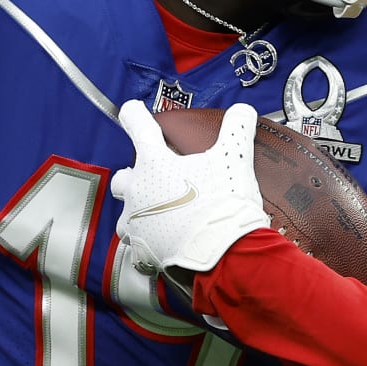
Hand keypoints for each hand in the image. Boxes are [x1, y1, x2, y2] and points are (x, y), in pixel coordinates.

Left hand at [112, 100, 269, 276]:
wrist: (225, 254)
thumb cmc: (224, 206)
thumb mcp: (235, 159)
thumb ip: (237, 129)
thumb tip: (243, 111)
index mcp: (155, 163)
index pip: (137, 126)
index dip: (134, 114)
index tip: (132, 111)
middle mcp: (138, 191)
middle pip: (123, 176)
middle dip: (136, 175)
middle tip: (157, 177)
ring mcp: (137, 223)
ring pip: (126, 214)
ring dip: (139, 211)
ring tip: (160, 214)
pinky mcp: (143, 250)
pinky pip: (137, 246)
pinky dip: (148, 243)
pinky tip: (163, 243)